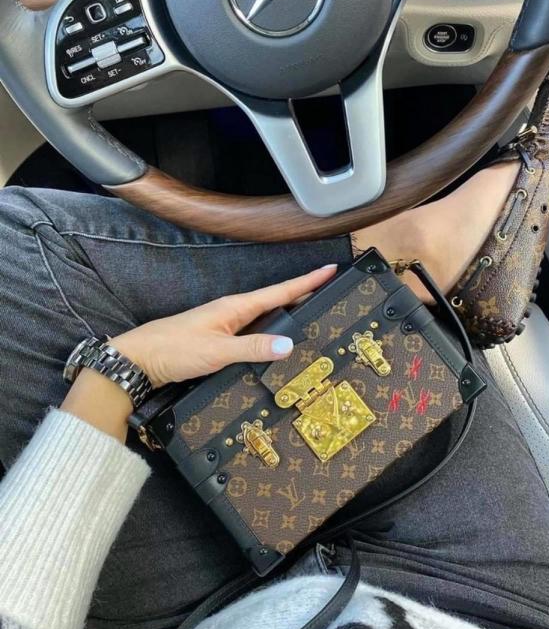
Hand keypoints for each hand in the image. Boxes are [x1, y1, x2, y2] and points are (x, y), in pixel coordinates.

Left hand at [109, 265, 336, 387]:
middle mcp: (231, 311)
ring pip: (263, 314)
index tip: (329, 269)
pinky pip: (251, 329)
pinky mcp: (216, 338)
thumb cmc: (173, 350)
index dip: (306, 282)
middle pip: (275, 300)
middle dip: (301, 293)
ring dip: (286, 311)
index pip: (279, 292)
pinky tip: (273, 338)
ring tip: (309, 310)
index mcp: (235, 307)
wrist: (138, 359)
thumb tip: (289, 344)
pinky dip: (268, 329)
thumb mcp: (217, 351)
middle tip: (328, 289)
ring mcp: (224, 324)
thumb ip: (253, 347)